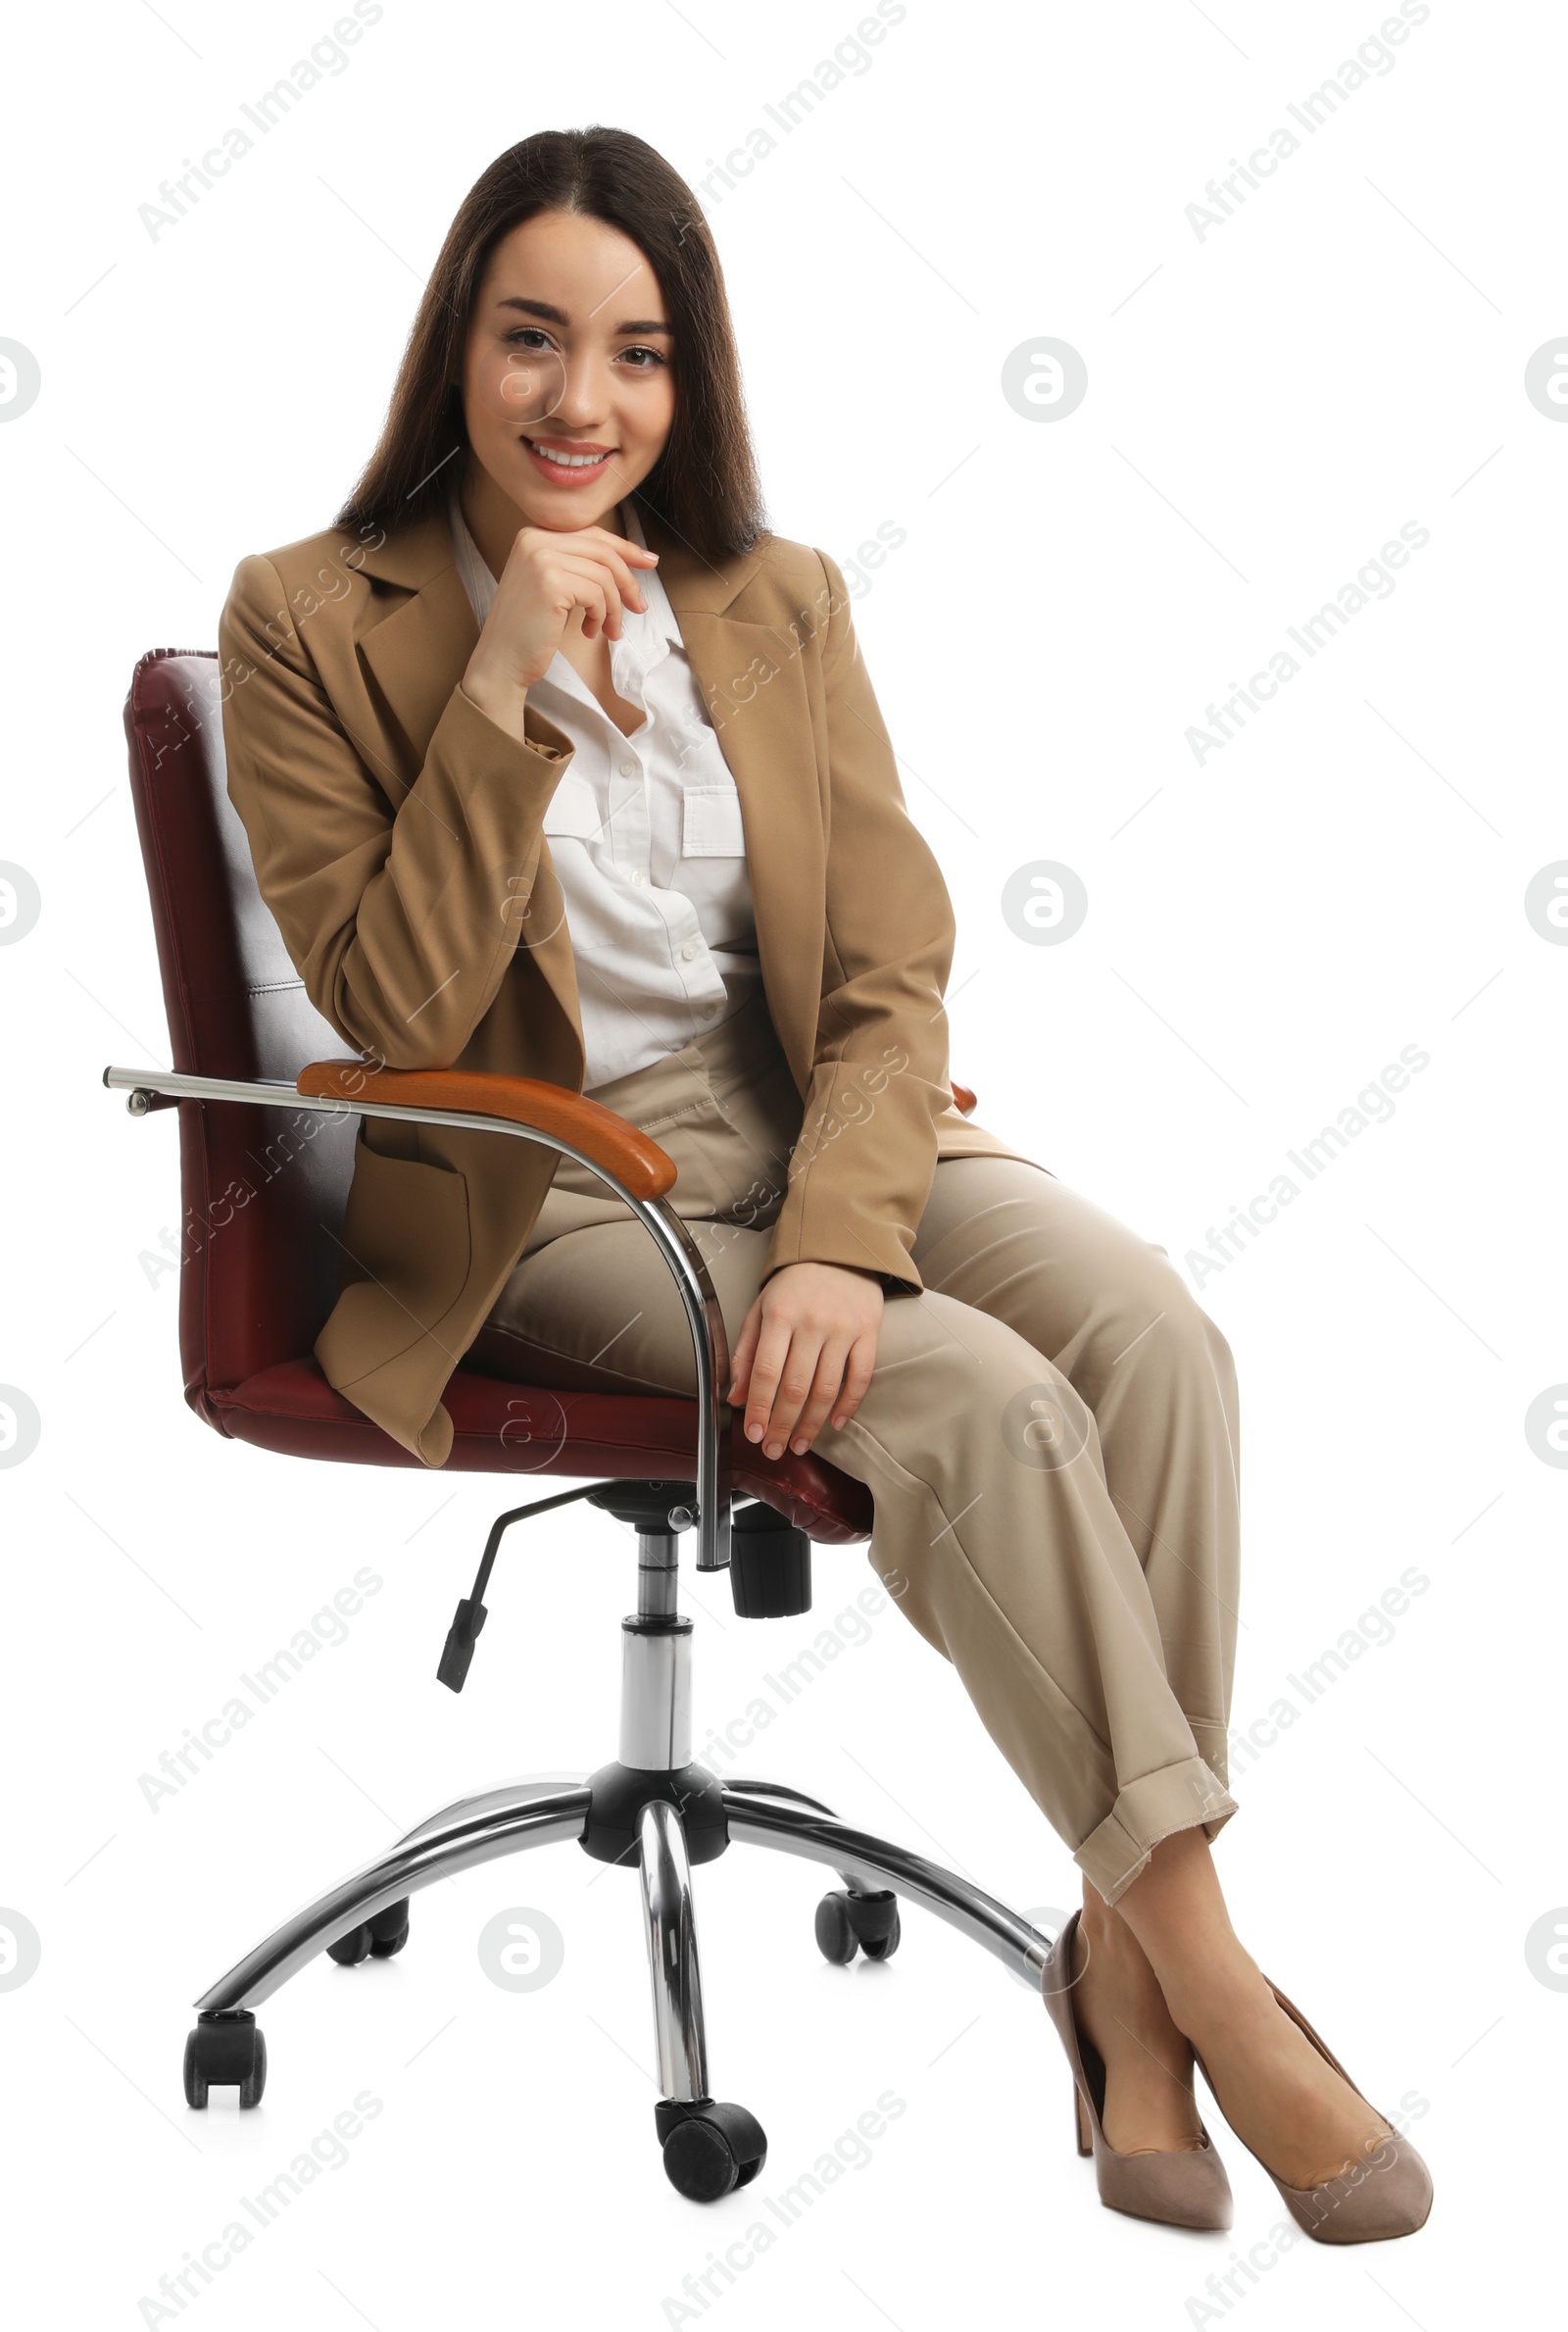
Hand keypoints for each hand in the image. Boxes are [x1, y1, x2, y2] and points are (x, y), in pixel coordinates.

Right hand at [463, 521, 660, 708]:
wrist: (501, 660)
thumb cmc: (529, 630)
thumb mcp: (553, 586)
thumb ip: (579, 566)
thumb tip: (633, 557)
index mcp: (533, 536)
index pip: (592, 535)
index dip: (625, 548)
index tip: (650, 562)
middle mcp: (535, 541)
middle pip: (603, 551)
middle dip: (627, 581)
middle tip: (639, 607)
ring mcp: (541, 559)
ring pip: (604, 576)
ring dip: (613, 608)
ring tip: (608, 630)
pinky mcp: (551, 583)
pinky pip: (597, 595)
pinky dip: (601, 616)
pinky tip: (589, 631)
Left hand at [726, 1262, 882, 1459]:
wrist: (840, 1249)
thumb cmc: (794, 1284)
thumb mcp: (760, 1308)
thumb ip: (746, 1352)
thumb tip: (735, 1396)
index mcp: (779, 1314)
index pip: (766, 1372)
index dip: (759, 1408)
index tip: (753, 1434)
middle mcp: (812, 1322)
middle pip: (795, 1387)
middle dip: (783, 1425)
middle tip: (774, 1450)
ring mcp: (843, 1328)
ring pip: (826, 1388)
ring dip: (811, 1424)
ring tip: (800, 1445)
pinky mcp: (869, 1332)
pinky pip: (860, 1377)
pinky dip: (848, 1405)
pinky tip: (834, 1424)